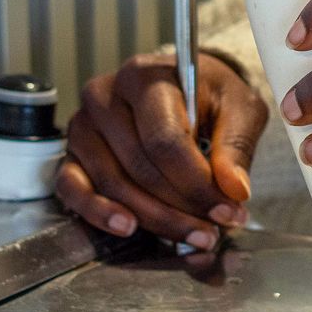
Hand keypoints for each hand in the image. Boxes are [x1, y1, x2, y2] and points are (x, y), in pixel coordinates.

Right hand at [55, 52, 268, 249]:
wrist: (183, 87)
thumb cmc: (209, 95)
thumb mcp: (239, 108)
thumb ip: (236, 146)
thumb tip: (234, 189)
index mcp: (146, 77)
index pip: (165, 141)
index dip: (196, 184)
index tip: (226, 209)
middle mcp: (105, 97)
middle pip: (140, 168)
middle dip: (181, 207)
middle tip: (214, 229)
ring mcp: (84, 126)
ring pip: (112, 185)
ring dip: (153, 219)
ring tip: (191, 234)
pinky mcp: (71, 153)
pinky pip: (73, 189)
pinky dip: (99, 213)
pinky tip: (128, 226)